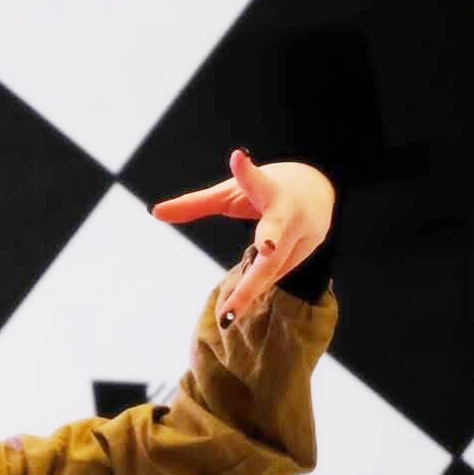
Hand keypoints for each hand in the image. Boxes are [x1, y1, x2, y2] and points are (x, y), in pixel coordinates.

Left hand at [152, 149, 334, 325]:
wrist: (319, 189)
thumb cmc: (266, 189)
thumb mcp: (231, 192)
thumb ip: (196, 204)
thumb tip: (154, 212)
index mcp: (270, 190)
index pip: (257, 181)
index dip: (247, 172)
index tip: (238, 157)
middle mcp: (290, 213)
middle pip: (274, 240)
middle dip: (263, 255)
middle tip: (262, 251)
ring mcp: (304, 234)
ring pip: (274, 268)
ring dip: (249, 291)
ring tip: (226, 317)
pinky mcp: (308, 251)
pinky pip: (276, 275)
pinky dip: (256, 288)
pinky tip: (237, 307)